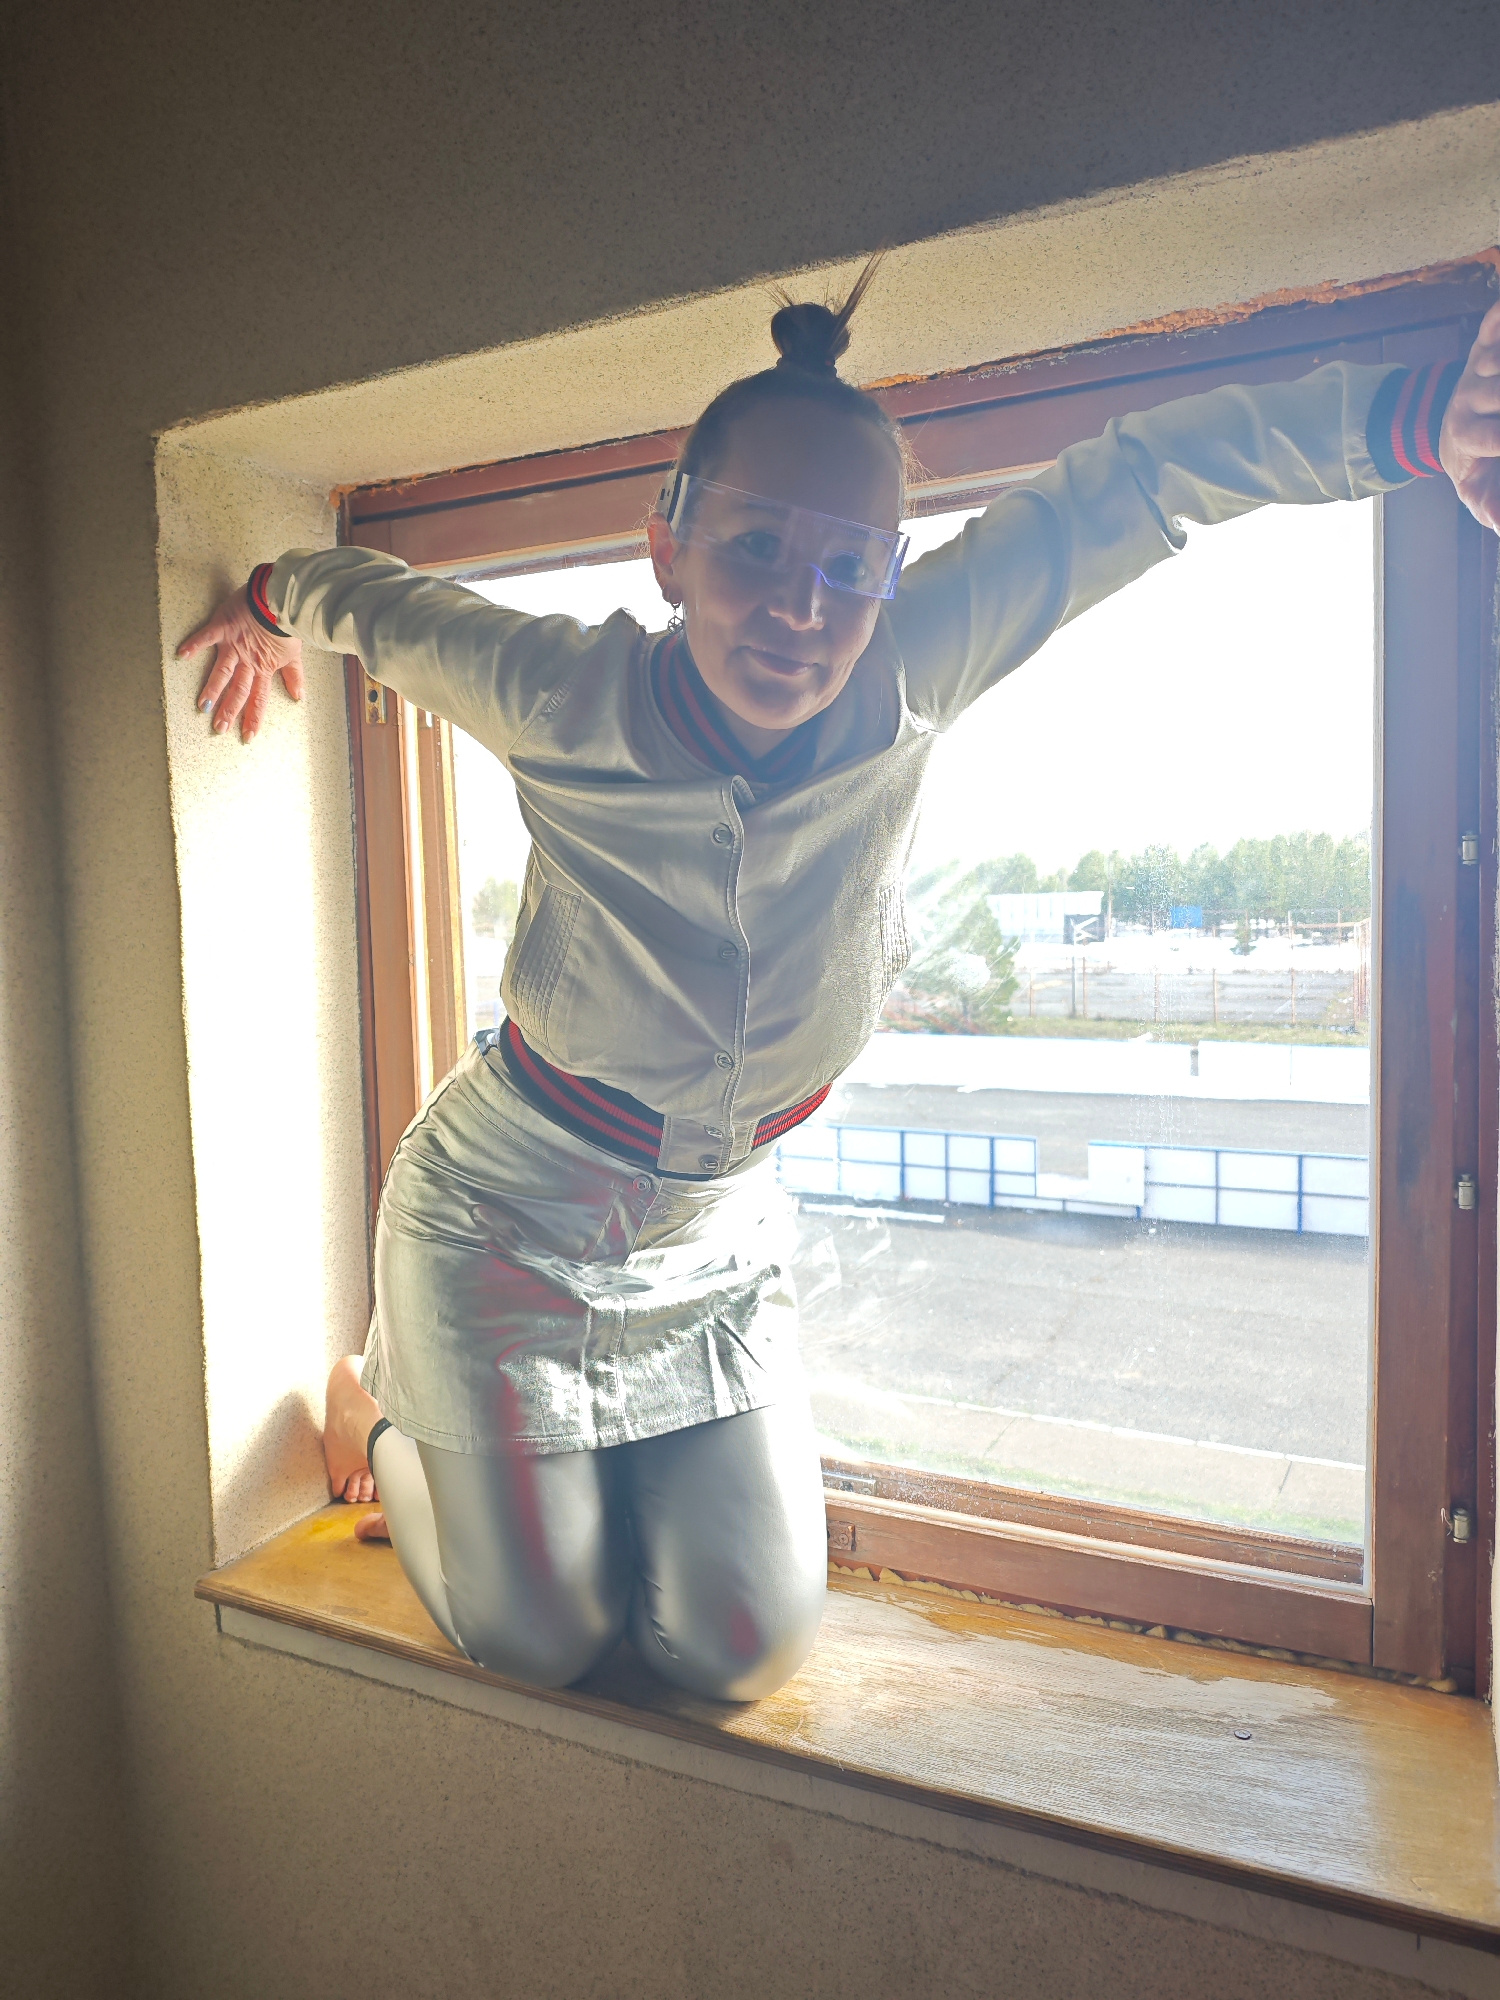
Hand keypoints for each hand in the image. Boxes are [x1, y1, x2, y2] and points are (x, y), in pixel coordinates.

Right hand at [178, 582, 304, 741]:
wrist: (280, 599)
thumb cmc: (286, 626)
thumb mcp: (293, 654)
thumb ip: (294, 676)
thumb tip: (299, 697)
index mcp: (263, 667)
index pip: (258, 698)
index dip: (253, 717)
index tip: (248, 736)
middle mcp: (247, 660)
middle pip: (237, 690)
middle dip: (229, 711)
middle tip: (219, 728)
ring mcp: (234, 645)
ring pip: (221, 671)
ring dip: (212, 689)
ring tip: (201, 706)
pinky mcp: (223, 627)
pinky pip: (206, 637)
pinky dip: (194, 644)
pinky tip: (181, 654)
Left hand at [1440, 300, 1499, 532]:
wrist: (1442, 423)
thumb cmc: (1472, 461)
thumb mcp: (1476, 490)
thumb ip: (1490, 508)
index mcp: (1465, 435)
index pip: (1492, 437)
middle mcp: (1468, 399)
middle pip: (1497, 394)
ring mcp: (1477, 370)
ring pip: (1496, 362)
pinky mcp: (1483, 344)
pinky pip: (1492, 324)